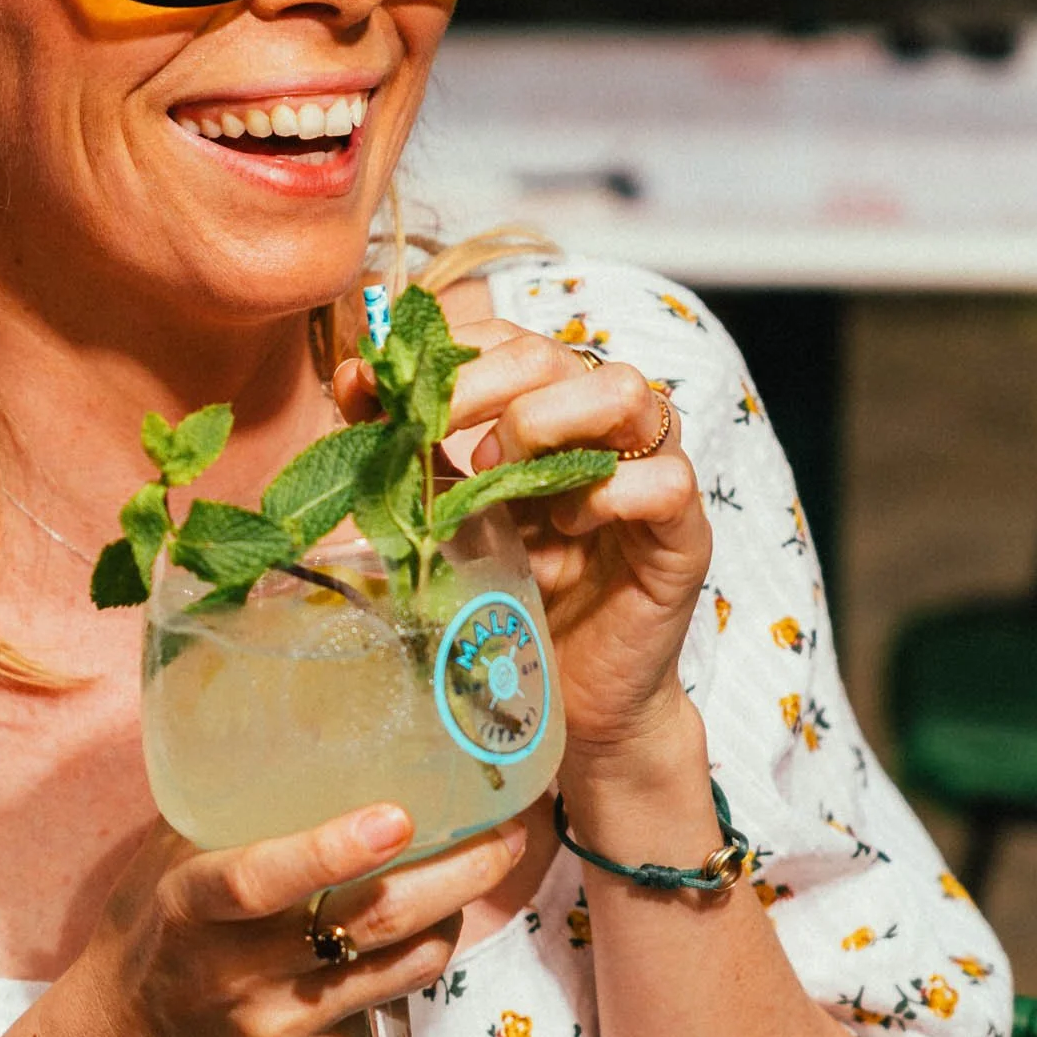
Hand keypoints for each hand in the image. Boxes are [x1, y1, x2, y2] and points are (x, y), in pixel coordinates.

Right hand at [38, 799, 527, 1036]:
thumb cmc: (149, 937)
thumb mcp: (162, 866)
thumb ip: (227, 813)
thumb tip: (312, 725)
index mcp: (190, 907)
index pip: (261, 879)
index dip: (332, 849)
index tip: (398, 816)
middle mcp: (238, 972)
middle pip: (372, 922)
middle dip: (456, 872)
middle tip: (506, 830)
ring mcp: (283, 1024)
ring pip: (404, 963)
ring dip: (458, 909)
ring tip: (486, 861)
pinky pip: (393, 997)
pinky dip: (420, 952)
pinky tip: (427, 921)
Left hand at [332, 322, 710, 766]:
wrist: (561, 698)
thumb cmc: (507, 598)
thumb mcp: (445, 514)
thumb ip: (410, 447)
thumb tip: (354, 377)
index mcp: (547, 411)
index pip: (510, 338)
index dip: (450, 351)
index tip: (389, 390)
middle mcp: (603, 429)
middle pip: (557, 354)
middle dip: (480, 387)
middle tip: (439, 439)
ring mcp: (649, 473)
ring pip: (628, 392)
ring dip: (549, 422)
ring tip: (503, 478)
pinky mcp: (682, 534)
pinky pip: (667, 482)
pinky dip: (611, 497)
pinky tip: (570, 529)